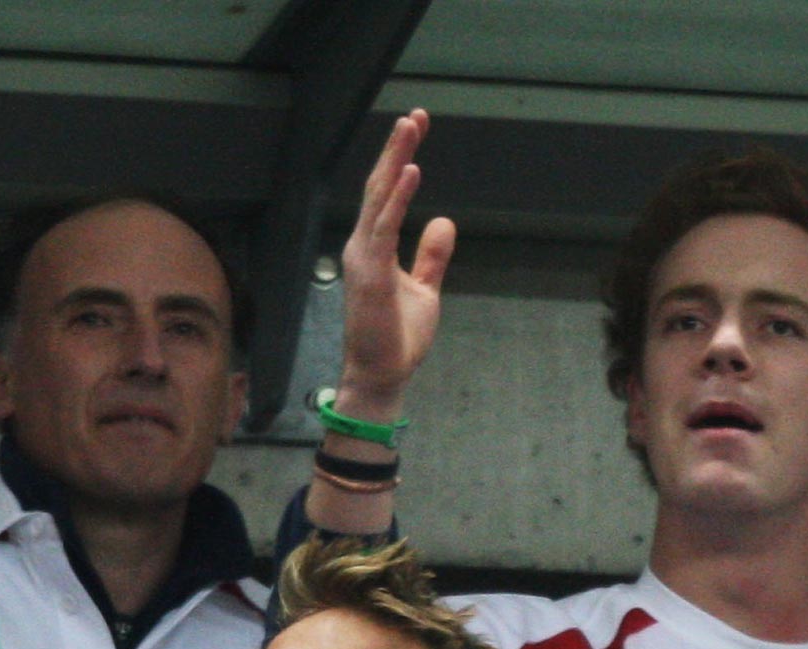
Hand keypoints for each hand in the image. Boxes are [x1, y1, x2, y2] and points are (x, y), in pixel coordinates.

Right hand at [335, 109, 455, 417]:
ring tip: (411, 127)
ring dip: (396, 160)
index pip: (389, 193)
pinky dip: (398, 198)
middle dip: (398, 149)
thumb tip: (444, 221)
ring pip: (379, 196)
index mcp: (375, 245)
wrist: (385, 373)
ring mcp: (363, 255)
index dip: (402, 159)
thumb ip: (431, 255)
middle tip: (416, 115)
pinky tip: (412, 172)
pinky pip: (384, 226)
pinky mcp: (370, 272)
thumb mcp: (425, 288)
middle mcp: (363, 243)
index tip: (418, 128)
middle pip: (380, 185)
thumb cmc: (399, 335)